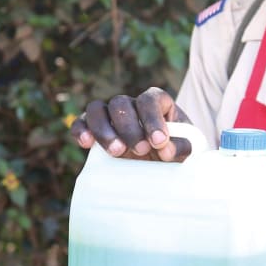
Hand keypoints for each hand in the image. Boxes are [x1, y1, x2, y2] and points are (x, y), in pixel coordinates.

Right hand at [69, 87, 192, 161]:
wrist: (159, 165)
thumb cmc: (174, 152)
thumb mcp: (185, 149)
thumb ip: (181, 146)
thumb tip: (166, 149)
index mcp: (155, 102)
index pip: (149, 99)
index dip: (153, 119)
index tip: (159, 141)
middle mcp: (130, 104)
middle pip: (121, 103)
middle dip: (129, 128)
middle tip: (141, 150)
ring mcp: (110, 116)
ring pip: (97, 109)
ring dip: (104, 130)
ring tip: (117, 152)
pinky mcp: (94, 130)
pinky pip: (80, 122)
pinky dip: (80, 130)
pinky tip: (86, 144)